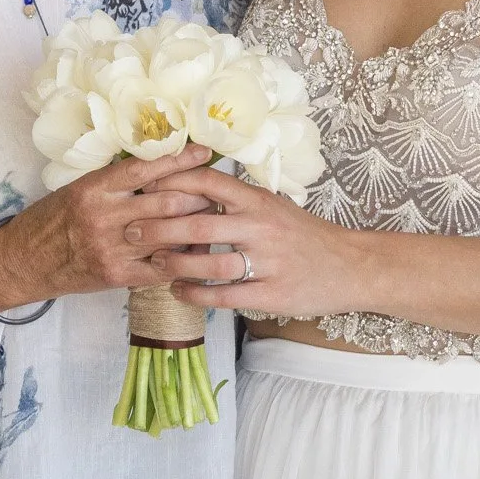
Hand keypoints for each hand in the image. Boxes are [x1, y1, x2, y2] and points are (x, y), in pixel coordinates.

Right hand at [0, 144, 215, 310]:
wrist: (24, 261)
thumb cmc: (53, 219)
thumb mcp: (79, 189)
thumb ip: (116, 182)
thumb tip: (161, 168)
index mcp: (95, 188)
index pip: (145, 168)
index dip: (179, 159)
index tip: (204, 151)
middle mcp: (105, 216)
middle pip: (166, 201)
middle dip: (197, 196)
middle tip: (215, 191)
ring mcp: (112, 249)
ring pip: (168, 235)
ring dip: (196, 226)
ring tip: (213, 218)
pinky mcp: (117, 276)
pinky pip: (160, 267)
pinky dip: (182, 258)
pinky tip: (197, 252)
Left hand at [133, 165, 364, 317]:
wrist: (349, 266)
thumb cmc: (304, 235)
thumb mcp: (274, 206)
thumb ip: (238, 200)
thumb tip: (190, 187)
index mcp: (259, 201)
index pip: (209, 183)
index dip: (172, 182)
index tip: (143, 187)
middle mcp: (261, 227)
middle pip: (199, 224)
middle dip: (158, 229)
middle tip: (130, 231)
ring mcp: (267, 262)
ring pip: (209, 264)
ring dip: (173, 266)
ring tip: (152, 265)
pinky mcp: (271, 294)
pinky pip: (224, 296)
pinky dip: (195, 295)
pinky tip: (178, 293)